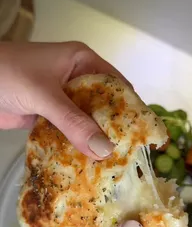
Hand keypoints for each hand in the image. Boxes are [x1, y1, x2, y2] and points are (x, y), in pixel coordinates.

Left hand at [0, 41, 128, 157]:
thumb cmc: (7, 73)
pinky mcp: (50, 116)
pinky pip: (69, 132)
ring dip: (95, 140)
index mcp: (82, 62)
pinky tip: (88, 163)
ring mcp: (63, 100)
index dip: (131, 107)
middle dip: (114, 128)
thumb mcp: (44, 95)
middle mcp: (76, 80)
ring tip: (113, 164)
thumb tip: (105, 150)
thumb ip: (73, 122)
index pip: (116, 84)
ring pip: (86, 122)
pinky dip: (77, 145)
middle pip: (103, 106)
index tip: (143, 133)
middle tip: (129, 155)